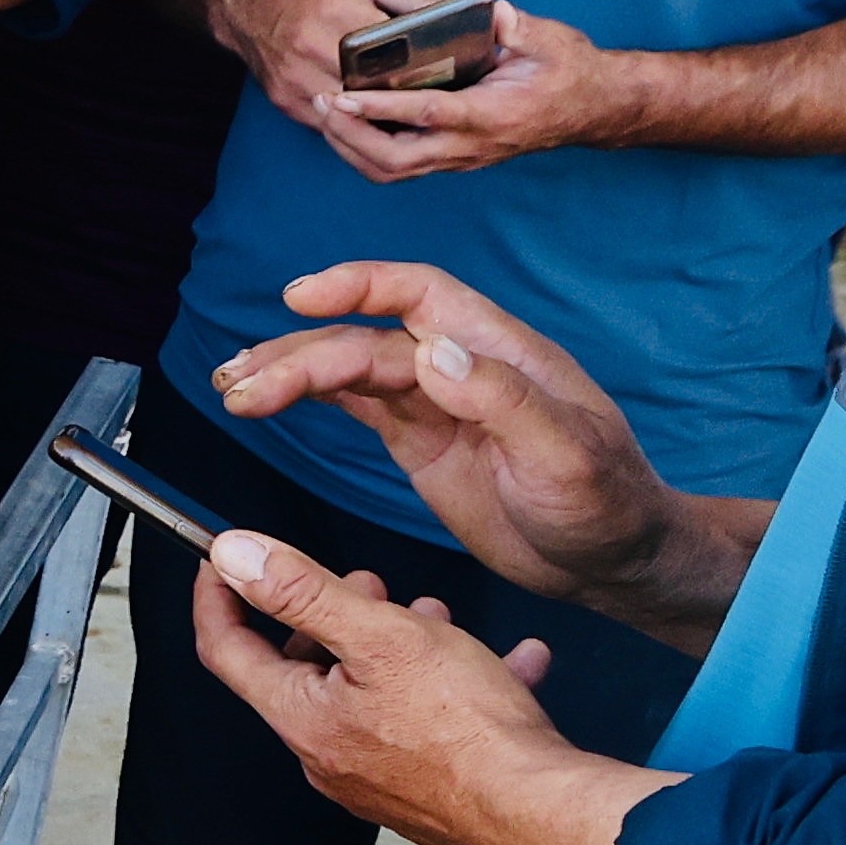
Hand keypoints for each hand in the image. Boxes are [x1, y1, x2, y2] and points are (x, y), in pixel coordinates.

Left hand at [182, 538, 667, 844]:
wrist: (539, 809)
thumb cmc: (467, 726)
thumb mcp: (379, 634)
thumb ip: (301, 592)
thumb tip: (233, 556)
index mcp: (302, 718)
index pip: (227, 650)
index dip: (219, 597)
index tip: (223, 561)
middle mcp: (328, 756)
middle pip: (304, 671)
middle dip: (331, 617)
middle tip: (368, 585)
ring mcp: (376, 779)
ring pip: (369, 693)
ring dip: (396, 645)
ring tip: (437, 618)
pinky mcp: (426, 790)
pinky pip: (426, 725)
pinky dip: (456, 686)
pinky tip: (509, 664)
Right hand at [209, 258, 685, 616]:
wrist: (613, 560)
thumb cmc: (607, 504)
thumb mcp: (566, 454)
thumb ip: (500, 398)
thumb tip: (430, 350)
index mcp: (500, 352)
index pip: (420, 294)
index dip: (358, 285)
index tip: (301, 299)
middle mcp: (461, 366)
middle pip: (366, 338)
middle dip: (300, 355)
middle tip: (243, 386)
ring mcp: (437, 403)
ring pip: (350, 369)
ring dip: (289, 373)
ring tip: (233, 389)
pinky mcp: (420, 440)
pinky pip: (355, 404)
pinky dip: (308, 398)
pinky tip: (262, 400)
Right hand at [210, 0, 534, 167]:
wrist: (248, 3)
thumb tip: (458, 14)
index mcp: (338, 15)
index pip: (391, 54)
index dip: (421, 71)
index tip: (448, 79)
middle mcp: (313, 51)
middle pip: (373, 91)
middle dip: (405, 101)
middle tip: (438, 108)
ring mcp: (297, 81)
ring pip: (351, 115)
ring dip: (380, 121)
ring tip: (412, 122)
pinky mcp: (286, 102)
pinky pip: (329, 124)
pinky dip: (354, 125)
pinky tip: (377, 124)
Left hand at [305, 0, 633, 179]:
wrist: (593, 107)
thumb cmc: (570, 69)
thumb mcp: (548, 39)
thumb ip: (515, 26)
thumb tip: (490, 11)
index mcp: (491, 114)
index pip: (425, 114)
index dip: (381, 107)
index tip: (342, 94)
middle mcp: (472, 146)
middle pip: (395, 159)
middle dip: (351, 134)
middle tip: (321, 100)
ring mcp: (462, 159)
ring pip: (393, 170)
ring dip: (352, 147)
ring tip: (324, 112)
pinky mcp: (455, 160)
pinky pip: (401, 167)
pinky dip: (367, 152)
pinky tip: (348, 126)